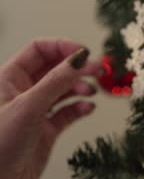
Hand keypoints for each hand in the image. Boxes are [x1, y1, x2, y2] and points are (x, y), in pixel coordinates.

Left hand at [0, 39, 100, 178]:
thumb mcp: (29, 107)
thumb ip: (57, 81)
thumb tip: (80, 57)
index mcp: (9, 78)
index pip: (39, 50)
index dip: (63, 47)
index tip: (85, 53)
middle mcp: (23, 92)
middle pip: (55, 69)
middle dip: (77, 68)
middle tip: (99, 72)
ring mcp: (36, 111)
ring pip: (64, 90)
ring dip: (80, 88)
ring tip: (91, 93)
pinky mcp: (46, 131)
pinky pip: (67, 113)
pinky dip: (80, 109)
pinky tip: (88, 109)